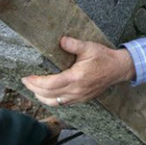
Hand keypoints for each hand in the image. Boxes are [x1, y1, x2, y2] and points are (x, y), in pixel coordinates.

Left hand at [21, 36, 135, 105]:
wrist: (120, 68)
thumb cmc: (104, 57)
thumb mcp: (89, 47)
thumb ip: (73, 45)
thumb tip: (61, 40)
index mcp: (76, 78)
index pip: (50, 84)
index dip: (36, 82)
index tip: (26, 77)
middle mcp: (76, 90)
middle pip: (48, 95)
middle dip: (34, 89)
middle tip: (26, 81)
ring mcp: (80, 96)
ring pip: (54, 102)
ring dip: (41, 96)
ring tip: (34, 88)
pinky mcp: (83, 99)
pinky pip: (63, 103)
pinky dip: (52, 100)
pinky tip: (48, 94)